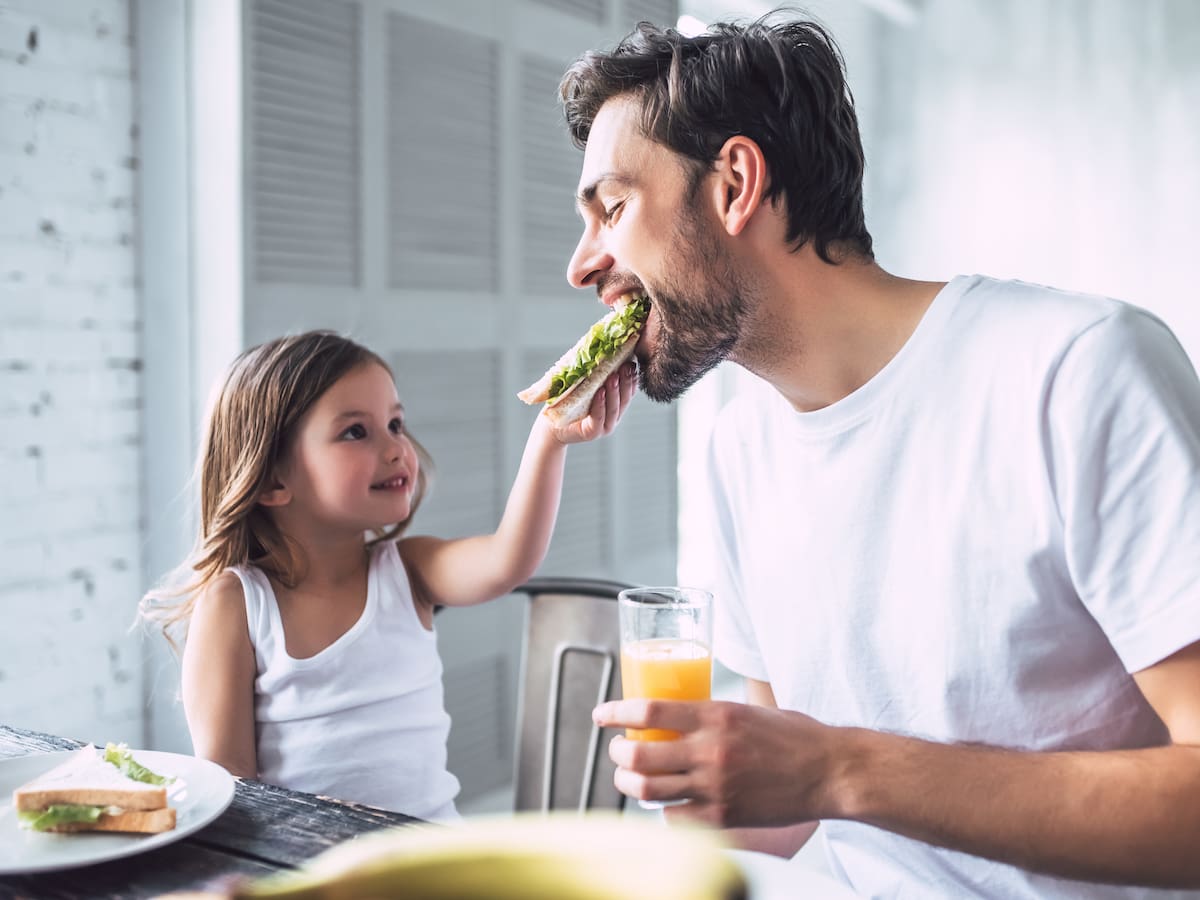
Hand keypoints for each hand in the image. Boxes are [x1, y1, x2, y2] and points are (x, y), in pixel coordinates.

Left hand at [548, 361, 636, 444]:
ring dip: (615, 392)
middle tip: (626, 366)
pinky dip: (600, 405)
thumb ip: (595, 374)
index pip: (628, 392)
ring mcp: (603, 426)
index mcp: (613, 405)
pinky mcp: (592, 433)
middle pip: (624, 399)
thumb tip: (602, 348)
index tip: (632, 362)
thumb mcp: (584, 386)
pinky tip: (600, 393)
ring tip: (613, 377)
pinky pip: (599, 419)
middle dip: (626, 382)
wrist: (551, 425)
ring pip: (614, 408)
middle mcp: (612, 417)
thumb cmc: (567, 403)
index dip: (632, 378)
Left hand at [592, 698, 840, 828]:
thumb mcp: (749, 709)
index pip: (649, 710)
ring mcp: (715, 786)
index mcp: (716, 715)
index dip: (616, 712)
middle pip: (638, 754)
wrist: (831, 772)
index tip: (601, 715)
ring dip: (628, 782)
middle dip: (617, 753)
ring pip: (647, 789)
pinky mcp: (724, 816)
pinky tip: (665, 801)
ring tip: (628, 776)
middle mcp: (710, 750)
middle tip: (617, 749)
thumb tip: (681, 713)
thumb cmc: (795, 736)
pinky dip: (662, 809)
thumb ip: (714, 714)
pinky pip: (674, 817)